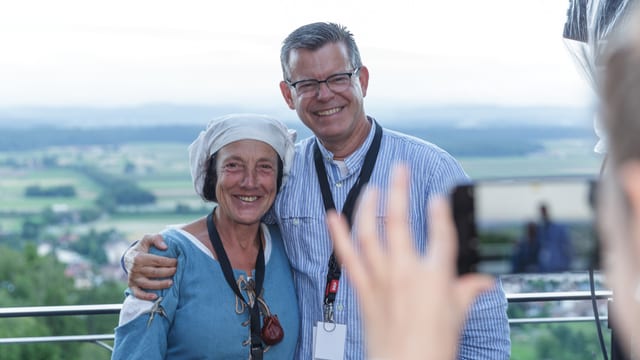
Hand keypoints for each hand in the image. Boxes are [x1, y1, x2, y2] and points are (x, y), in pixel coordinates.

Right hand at [126, 233, 177, 300]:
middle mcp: (135, 269)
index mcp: (139, 257)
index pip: (157, 261)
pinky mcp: (132, 286)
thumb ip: (156, 239)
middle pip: (155, 273)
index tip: (177, 262)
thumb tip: (165, 247)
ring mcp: (133, 278)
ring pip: (148, 284)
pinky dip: (145, 296)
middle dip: (168, 272)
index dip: (169, 262)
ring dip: (161, 284)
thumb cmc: (142, 248)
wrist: (129, 257)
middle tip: (176, 270)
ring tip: (171, 283)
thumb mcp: (147, 239)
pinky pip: (137, 293)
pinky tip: (155, 297)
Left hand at [326, 164, 494, 359]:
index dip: (441, 211)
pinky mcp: (362, 289)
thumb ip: (468, 290)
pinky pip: (347, 256)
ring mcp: (380, 279)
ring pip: (368, 233)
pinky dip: (338, 235)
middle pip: (399, 221)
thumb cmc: (433, 347)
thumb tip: (482, 280)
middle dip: (400, 190)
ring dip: (368, 206)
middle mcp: (405, 272)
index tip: (438, 197)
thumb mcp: (458, 315)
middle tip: (401, 170)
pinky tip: (332, 217)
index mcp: (434, 276)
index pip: (440, 233)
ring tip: (371, 188)